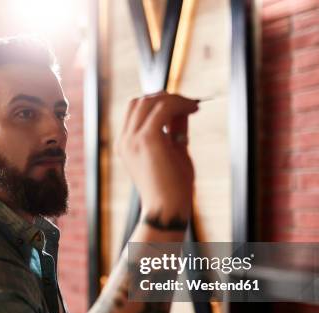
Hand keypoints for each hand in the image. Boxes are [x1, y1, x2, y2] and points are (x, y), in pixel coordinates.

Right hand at [117, 91, 197, 223]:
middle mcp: (125, 140)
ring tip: (192, 106)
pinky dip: (179, 104)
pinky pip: (162, 109)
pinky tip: (193, 109)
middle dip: (165, 96)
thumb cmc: (172, 187)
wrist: (168, 209)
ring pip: (149, 101)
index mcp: (126, 144)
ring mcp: (132, 139)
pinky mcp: (146, 139)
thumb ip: (174, 130)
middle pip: (139, 101)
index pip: (136, 110)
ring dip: (174, 99)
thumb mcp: (173, 151)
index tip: (182, 105)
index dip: (158, 101)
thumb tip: (183, 109)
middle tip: (188, 103)